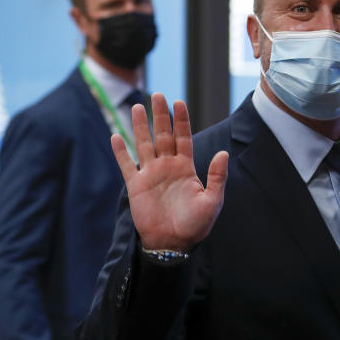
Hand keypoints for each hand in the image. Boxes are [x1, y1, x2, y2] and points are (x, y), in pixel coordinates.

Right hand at [112, 93, 228, 250]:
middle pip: (163, 135)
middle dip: (160, 115)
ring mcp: (151, 174)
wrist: (173, 244)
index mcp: (186, 168)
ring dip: (140, 126)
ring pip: (144, 144)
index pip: (183, 137)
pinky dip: (120, 152)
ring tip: (136, 107)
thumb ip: (217, 177)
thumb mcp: (212, 201)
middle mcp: (168, 167)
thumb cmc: (196, 226)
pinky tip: (115, 136)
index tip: (179, 102)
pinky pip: (126, 165)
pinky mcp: (136, 185)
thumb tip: (223, 153)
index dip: (181, 120)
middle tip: (157, 95)